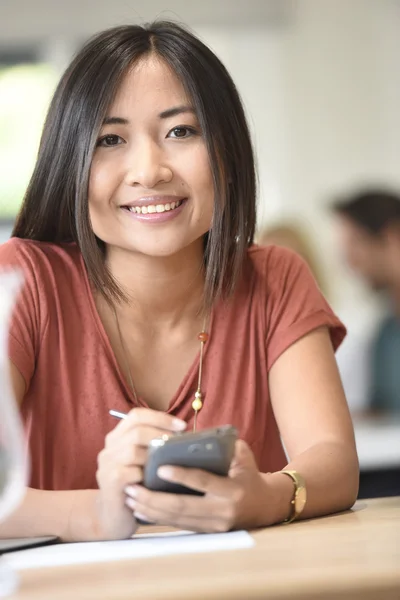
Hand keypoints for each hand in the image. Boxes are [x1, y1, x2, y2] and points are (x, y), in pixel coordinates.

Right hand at [94, 408, 186, 539]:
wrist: (113, 518)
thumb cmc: (136, 487)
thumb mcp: (142, 462)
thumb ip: (154, 447)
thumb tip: (185, 437)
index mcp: (117, 438)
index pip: (136, 416)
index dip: (159, 417)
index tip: (181, 426)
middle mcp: (109, 448)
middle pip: (136, 430)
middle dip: (161, 434)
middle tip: (179, 444)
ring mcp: (107, 464)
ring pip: (133, 450)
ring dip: (154, 456)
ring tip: (168, 464)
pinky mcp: (110, 482)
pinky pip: (131, 472)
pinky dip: (145, 475)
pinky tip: (153, 482)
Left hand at [124, 440, 270, 531]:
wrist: (264, 506)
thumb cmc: (249, 474)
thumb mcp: (243, 456)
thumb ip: (224, 445)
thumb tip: (197, 435)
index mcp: (232, 490)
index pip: (203, 482)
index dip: (181, 476)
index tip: (159, 468)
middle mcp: (222, 511)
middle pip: (183, 507)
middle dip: (154, 499)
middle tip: (132, 488)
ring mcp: (213, 526)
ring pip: (177, 519)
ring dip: (150, 510)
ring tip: (130, 498)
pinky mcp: (206, 532)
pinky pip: (178, 526)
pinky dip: (158, 518)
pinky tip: (141, 510)